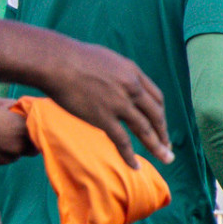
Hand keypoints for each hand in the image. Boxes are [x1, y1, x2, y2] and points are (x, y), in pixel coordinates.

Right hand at [39, 40, 172, 165]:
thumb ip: (119, 74)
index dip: (160, 113)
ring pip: (145, 130)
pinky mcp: (103, 117)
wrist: (54, 61)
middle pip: (156, 115)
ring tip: (165, 159)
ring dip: (157, 147)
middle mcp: (131, 88)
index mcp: (133, 73)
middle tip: (168, 147)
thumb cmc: (72, 57)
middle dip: (163, 133)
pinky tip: (135, 166)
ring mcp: (119, 103)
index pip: (156, 97)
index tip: (161, 124)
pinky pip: (122, 141)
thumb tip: (120, 83)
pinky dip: (130, 156)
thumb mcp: (106, 59)